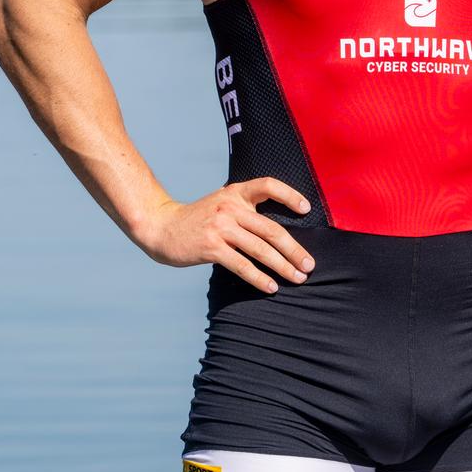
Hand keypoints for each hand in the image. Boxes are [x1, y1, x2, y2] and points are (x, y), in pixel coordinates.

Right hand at [136, 177, 315, 292]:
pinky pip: (242, 265)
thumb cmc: (198, 219)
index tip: (307, 209)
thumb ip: (246, 211)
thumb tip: (280, 235)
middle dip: (294, 250)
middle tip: (309, 265)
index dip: (290, 195)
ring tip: (297, 278)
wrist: (161, 226)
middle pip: (272, 229)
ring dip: (283, 266)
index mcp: (236, 192)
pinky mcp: (211, 247)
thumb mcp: (222, 203)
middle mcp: (230, 207)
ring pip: (261, 249)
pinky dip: (259, 278)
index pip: (268, 185)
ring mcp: (220, 227)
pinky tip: (271, 286)